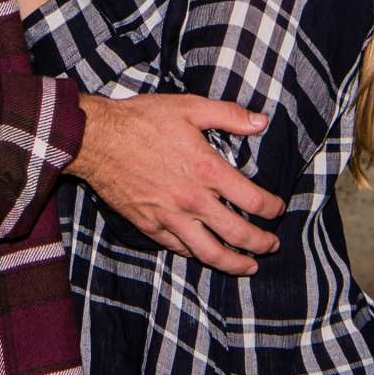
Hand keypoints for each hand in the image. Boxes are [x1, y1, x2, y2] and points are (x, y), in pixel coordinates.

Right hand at [70, 93, 284, 276]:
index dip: (272, 208)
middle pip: (237, 234)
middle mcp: (193, 200)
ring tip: (248, 266)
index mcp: (208, 171)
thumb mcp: (189, 108)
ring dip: (234, 263)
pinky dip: (196, 254)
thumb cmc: (142, 120)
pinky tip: (204, 254)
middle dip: (261, 244)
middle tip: (272, 246)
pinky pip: (179, 248)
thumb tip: (261, 122)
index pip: (253, 200)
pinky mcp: (149, 225)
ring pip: (210, 253)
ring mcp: (170, 217)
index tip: (277, 209)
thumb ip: (228, 115)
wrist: (96, 140)